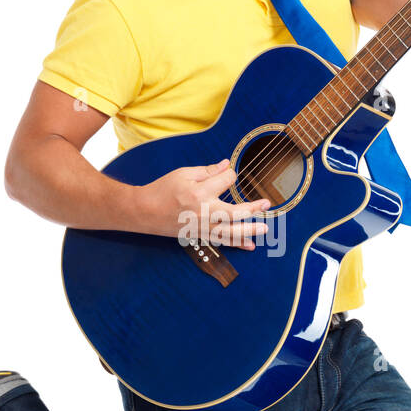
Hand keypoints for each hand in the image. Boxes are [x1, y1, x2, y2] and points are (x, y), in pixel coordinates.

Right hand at [139, 158, 270, 248]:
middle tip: (266, 205)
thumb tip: (226, 165)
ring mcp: (202, 226)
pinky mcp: (200, 235)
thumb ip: (207, 171)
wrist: (144, 211)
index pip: (226, 180)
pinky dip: (237, 244)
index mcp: (199, 192)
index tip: (228, 173)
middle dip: (253, 209)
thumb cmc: (162, 190)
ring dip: (250, 231)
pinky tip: (251, 245)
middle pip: (235, 213)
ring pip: (231, 231)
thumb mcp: (183, 173)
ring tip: (265, 228)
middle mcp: (203, 212)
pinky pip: (222, 241)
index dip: (230, 175)